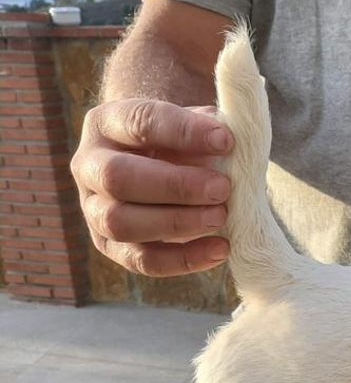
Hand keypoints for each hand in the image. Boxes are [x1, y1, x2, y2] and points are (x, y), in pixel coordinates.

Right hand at [72, 99, 234, 275]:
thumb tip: (228, 146)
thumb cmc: (184, 143)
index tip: (226, 141)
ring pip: (120, 223)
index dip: (183, 131)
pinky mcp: (111, 246)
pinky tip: (221, 249)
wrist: (166, 169)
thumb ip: (210, 130)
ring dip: (176, 222)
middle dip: (175, 185)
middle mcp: (90, 166)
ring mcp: (94, 209)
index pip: (138, 122)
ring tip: (221, 217)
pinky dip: (183, 259)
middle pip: (117, 177)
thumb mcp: (194, 125)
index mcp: (107, 123)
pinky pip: (141, 260)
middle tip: (223, 188)